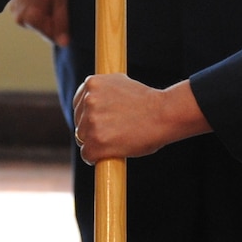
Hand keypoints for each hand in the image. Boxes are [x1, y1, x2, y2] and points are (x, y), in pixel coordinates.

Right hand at [6, 0, 69, 46]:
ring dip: (44, 11)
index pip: (49, 35)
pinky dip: (36, 6)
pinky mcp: (13, 5)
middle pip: (42, 28)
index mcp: (28, 17)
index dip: (60, 25)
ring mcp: (13, 11)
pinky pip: (29, 12)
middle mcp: (18, 17)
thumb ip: (61, 21)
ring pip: (36, 21)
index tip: (62, 9)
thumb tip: (64, 43)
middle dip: (51, 17)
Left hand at [72, 75, 210, 161]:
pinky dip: (95, 158)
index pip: (79, 104)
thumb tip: (92, 97)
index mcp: (92, 84)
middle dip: (92, 129)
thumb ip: (104, 90)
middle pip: (80, 122)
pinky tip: (107, 155)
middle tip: (111, 133)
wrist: (163, 115)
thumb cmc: (147, 101)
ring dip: (94, 143)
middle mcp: (89, 101)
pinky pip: (86, 154)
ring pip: (82, 139)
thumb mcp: (122, 83)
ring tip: (113, 142)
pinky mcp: (96, 142)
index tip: (100, 121)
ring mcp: (91, 122)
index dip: (89, 114)